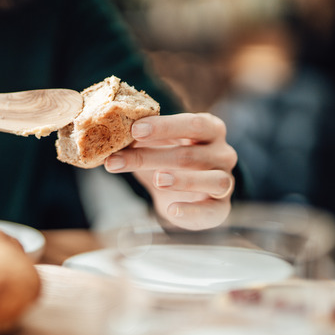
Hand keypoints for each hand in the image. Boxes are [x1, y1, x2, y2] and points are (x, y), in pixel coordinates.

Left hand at [104, 113, 236, 229]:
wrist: (188, 194)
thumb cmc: (171, 160)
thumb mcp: (157, 145)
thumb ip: (140, 139)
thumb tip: (108, 136)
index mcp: (210, 129)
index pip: (193, 123)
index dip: (164, 126)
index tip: (134, 130)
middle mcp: (223, 153)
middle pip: (191, 153)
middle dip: (152, 156)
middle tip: (119, 158)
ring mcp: (226, 181)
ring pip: (210, 180)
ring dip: (182, 180)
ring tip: (157, 180)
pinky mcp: (221, 208)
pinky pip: (211, 209)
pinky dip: (191, 210)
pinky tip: (172, 209)